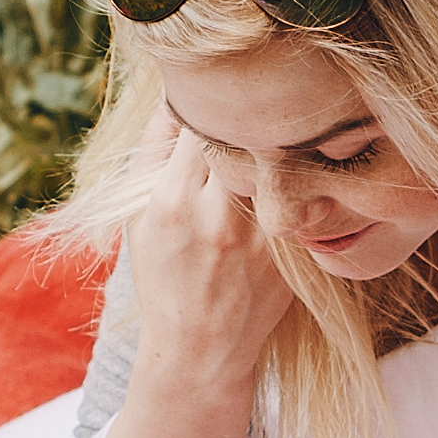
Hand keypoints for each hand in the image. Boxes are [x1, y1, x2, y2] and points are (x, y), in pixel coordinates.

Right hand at [124, 119, 297, 396]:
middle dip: (248, 116)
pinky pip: (299, 198)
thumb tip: (175, 91)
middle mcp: (219, 217)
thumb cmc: (162, 276)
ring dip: (276, 145)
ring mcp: (260, 238)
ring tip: (277, 132)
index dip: (212, 100)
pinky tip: (293, 173)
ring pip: (277, 163)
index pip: (201, 121)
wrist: (200, 347)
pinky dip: (297, 179)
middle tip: (255, 99)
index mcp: (174, 201)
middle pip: (244, 136)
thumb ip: (153, 149)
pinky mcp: (290, 253)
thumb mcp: (137, 216)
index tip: (218, 94)